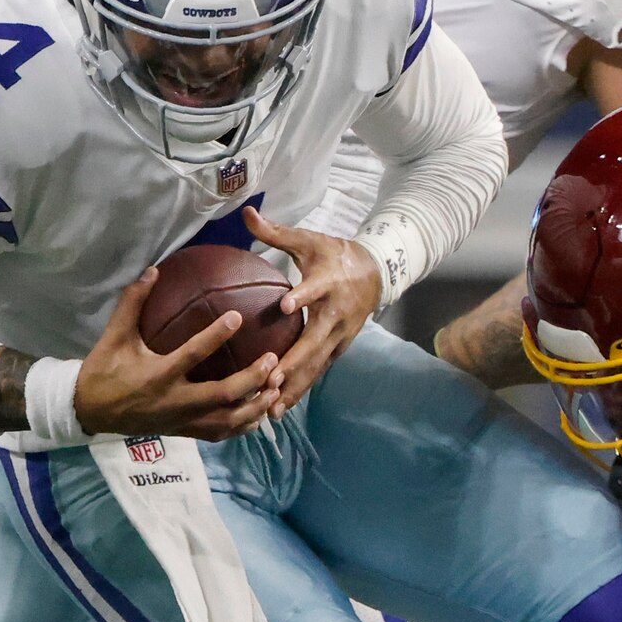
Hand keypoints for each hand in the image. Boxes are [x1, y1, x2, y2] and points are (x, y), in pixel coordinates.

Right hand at [74, 269, 285, 439]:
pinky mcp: (184, 431)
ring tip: (276, 387)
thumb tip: (153, 269)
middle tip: (272, 359)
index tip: (238, 317)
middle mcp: (174, 401)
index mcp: (158, 375)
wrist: (89, 411)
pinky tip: (260, 412)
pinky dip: (243, 425)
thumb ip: (133, 303)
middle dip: (252, 379)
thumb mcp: (114, 336)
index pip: (193, 354)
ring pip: (228, 420)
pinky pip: (220, 433)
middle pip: (223, 394)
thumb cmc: (104, 370)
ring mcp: (181, 420)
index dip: (216, 336)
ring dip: (255, 405)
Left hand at [248, 207, 377, 409]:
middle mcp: (336, 314)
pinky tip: (278, 409)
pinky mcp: (338, 350)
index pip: (315, 290)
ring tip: (272, 408)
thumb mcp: (308, 240)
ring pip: (316, 365)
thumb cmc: (333, 255)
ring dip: (295, 386)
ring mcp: (339, 336)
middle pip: (314, 342)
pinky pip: (317, 372)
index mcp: (328, 284)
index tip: (286, 305)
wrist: (376, 273)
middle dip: (293, 362)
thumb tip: (246, 212)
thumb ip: (276, 232)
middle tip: (270, 379)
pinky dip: (300, 390)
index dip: (302, 297)